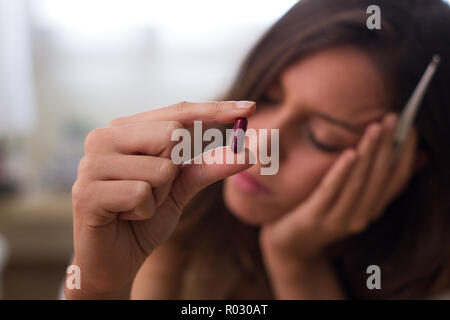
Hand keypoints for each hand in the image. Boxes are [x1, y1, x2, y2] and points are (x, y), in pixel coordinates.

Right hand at [68, 101, 254, 298]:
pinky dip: (143, 212)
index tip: (250, 108)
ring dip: (159, 196)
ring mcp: (91, 163)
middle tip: (152, 190)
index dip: (216, 110)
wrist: (115, 258)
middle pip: (172, 134)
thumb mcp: (181, 188)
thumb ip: (208, 166)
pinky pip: (141, 194)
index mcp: (126, 129)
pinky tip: (124, 218)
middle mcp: (104, 137)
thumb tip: (246, 152)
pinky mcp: (86, 192)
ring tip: (134, 206)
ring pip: (161, 168)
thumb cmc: (145, 217)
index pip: (178, 112)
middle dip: (175, 171)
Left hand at [260, 112, 416, 263]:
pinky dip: (342, 172)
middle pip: (380, 179)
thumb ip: (363, 179)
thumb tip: (382, 149)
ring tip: (376, 128)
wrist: (289, 244)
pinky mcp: (315, 218)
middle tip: (392, 119)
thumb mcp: (346, 198)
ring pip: (359, 183)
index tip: (410, 128)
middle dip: (388, 147)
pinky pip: (331, 191)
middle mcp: (360, 217)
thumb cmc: (319, 212)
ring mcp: (338, 220)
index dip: (406, 155)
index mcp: (370, 210)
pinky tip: (351, 153)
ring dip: (370, 154)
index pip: (397, 181)